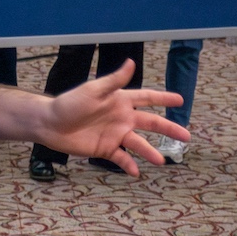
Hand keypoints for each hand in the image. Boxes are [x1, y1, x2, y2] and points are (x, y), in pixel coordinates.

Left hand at [37, 60, 188, 174]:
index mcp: (121, 100)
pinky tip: (137, 172)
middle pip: (151, 123)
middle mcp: (122, 117)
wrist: (49, 124)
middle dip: (169, 129)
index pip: (147, 98)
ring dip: (150, 152)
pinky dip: (129, 165)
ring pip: (139, 144)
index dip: (164, 98)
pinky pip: (121, 158)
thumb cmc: (69, 103)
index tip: (180, 100)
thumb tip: (131, 62)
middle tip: (186, 136)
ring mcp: (115, 134)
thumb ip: (114, 81)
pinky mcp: (105, 149)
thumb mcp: (93, 90)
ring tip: (162, 161)